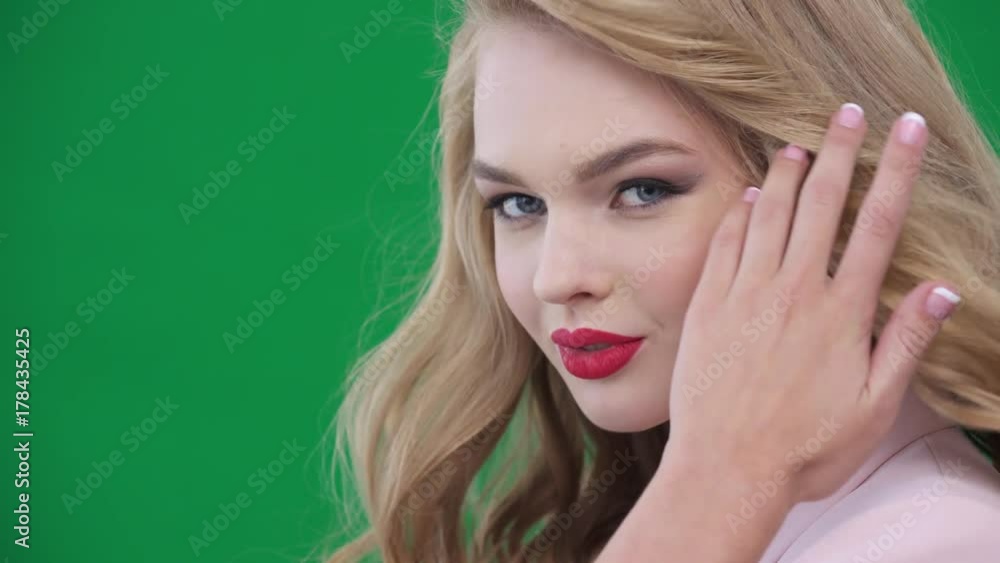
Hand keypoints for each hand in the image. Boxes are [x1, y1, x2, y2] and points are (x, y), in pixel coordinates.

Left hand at [663, 104, 956, 505]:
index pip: (877, 225)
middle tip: (849, 113)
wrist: (727, 469)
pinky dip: (737, 215)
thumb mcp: (874, 407)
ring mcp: (744, 295)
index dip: (896, 171)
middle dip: (841, 152)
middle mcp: (793, 292)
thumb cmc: (806, 447)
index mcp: (841, 312)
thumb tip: (942, 290)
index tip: (907, 129)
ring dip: (785, 175)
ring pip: (768, 216)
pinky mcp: (706, 307)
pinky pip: (724, 246)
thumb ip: (905, 343)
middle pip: (822, 205)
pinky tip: (746, 197)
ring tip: (799, 145)